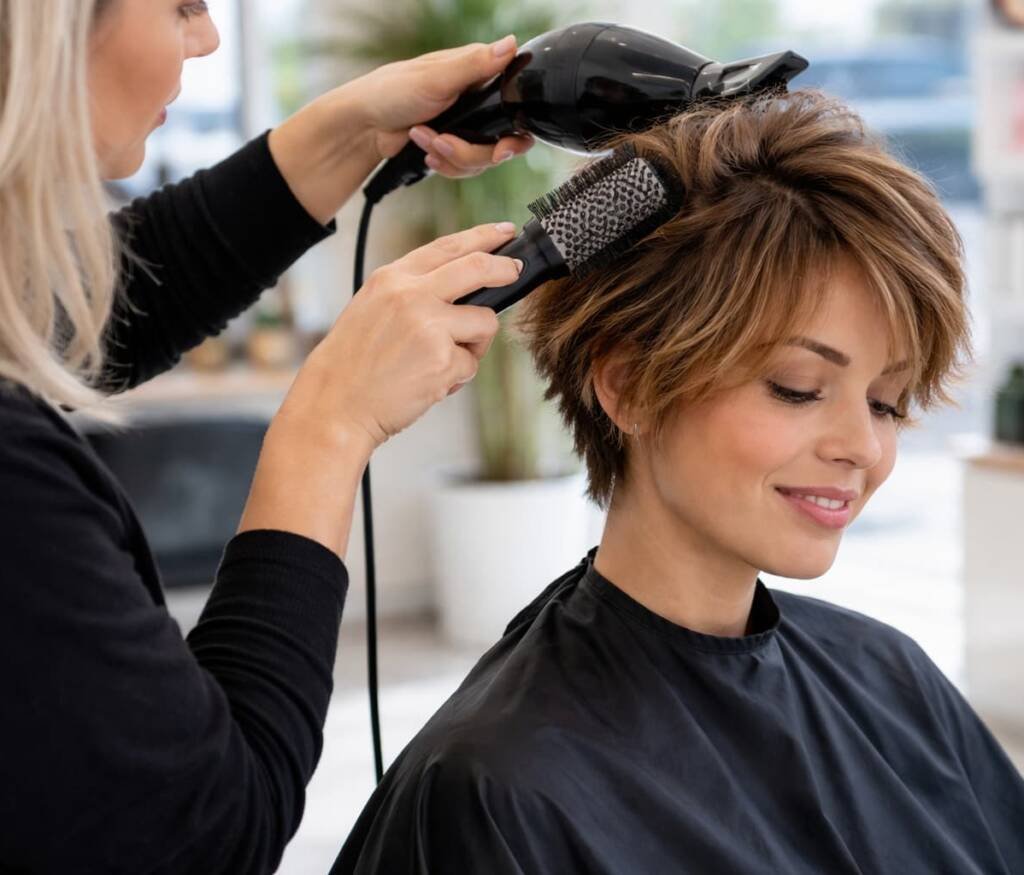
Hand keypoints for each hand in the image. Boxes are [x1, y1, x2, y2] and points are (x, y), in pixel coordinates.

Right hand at [276, 222, 522, 453]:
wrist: (334, 405)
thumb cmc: (351, 366)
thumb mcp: (372, 309)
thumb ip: (410, 293)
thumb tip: (459, 290)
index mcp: (391, 279)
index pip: (446, 247)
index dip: (482, 237)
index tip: (503, 233)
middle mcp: (410, 294)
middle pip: (478, 268)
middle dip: (505, 268)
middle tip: (515, 271)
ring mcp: (429, 325)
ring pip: (484, 322)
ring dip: (474, 345)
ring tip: (441, 363)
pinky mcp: (442, 359)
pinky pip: (471, 364)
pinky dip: (456, 378)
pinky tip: (428, 384)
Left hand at [344, 36, 534, 176]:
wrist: (364, 127)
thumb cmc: (391, 92)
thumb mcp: (436, 77)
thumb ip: (476, 65)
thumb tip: (511, 44)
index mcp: (476, 73)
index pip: (515, 103)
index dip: (514, 132)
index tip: (500, 148)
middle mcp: (476, 100)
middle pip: (502, 142)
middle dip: (472, 152)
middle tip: (447, 145)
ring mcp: (466, 126)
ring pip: (482, 160)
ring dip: (452, 156)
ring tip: (425, 140)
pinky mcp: (453, 146)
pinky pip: (464, 168)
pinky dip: (446, 164)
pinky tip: (427, 152)